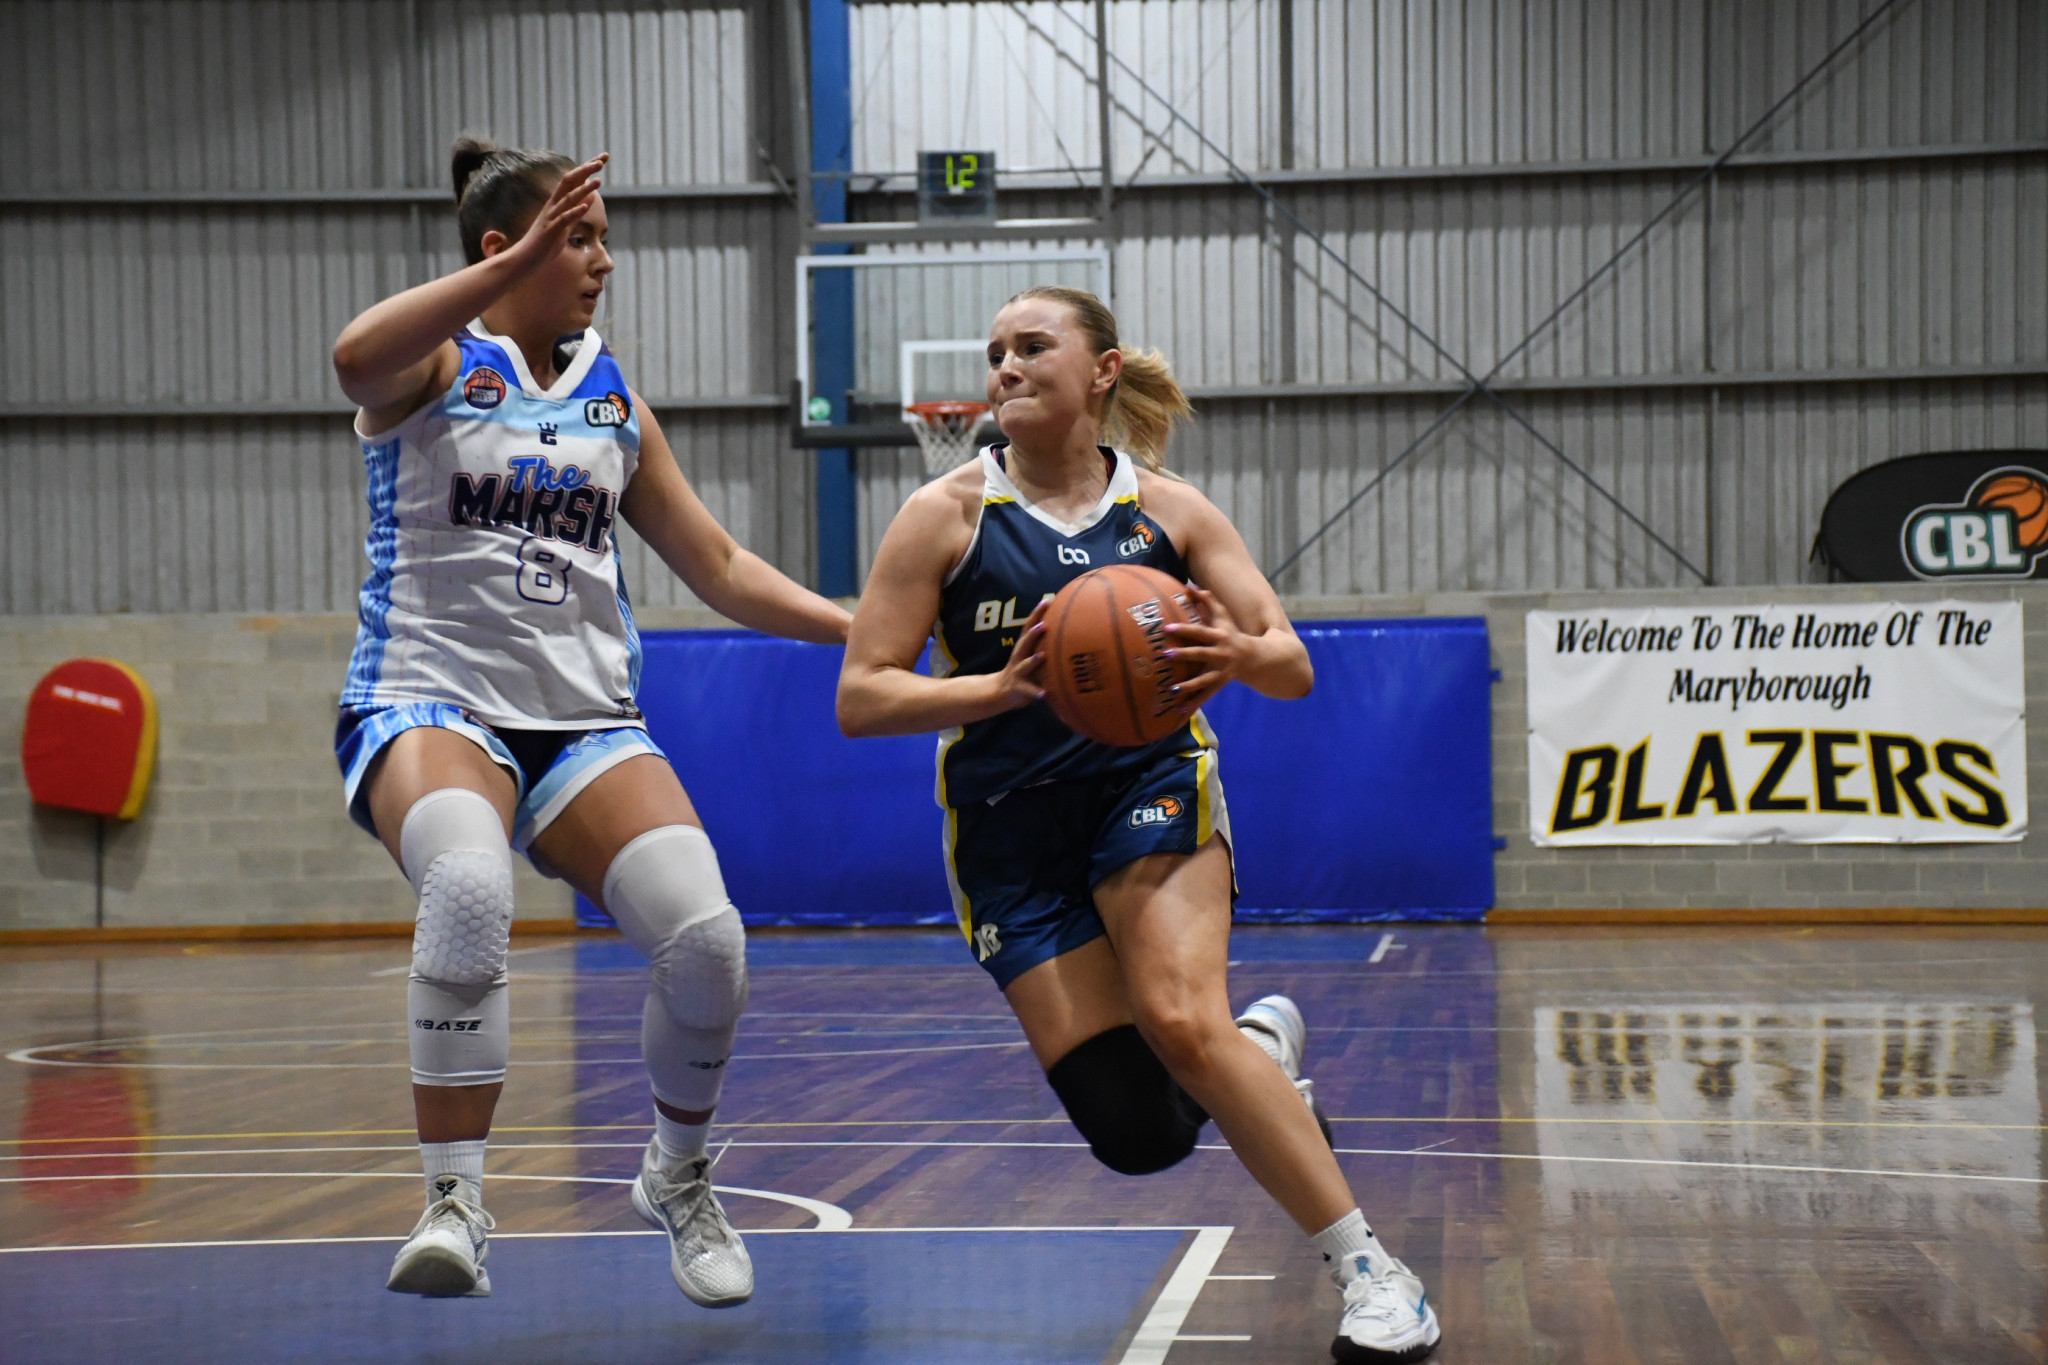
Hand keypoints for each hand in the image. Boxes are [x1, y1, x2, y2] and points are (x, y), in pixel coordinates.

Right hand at [501, 154, 607, 274]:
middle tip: (601, 161)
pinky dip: (575, 212)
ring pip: (567, 199)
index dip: (587, 168)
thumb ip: (575, 213)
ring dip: (583, 189)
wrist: (524, 260)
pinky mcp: (550, 232)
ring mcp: (551, 218)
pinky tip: (586, 206)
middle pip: (569, 182)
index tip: (603, 158)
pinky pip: (564, 220)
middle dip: (585, 170)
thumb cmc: (544, 245)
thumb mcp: (564, 226)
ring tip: (598, 180)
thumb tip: (588, 201)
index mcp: (557, 204)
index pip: (573, 181)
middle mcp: (553, 207)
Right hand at [991, 600, 1048, 711]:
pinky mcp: (1018, 688)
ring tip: (1042, 656)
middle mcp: (1019, 657)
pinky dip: (1036, 692)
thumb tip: (1071, 634)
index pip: (1029, 626)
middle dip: (1034, 632)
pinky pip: (1028, 691)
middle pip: (1025, 641)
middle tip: (1044, 624)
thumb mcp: (1032, 656)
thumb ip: (1045, 646)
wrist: (999, 692)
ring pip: (1025, 665)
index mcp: (1023, 647)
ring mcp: (1017, 672)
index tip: (1048, 600)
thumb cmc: (1023, 672)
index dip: (1037, 613)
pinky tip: (1044, 694)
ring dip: (1034, 660)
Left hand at [1162, 586, 1244, 714]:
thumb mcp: (1224, 618)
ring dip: (1189, 685)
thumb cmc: (1233, 634)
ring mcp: (1220, 671)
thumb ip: (1209, 602)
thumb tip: (1192, 586)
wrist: (1256, 658)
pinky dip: (1194, 703)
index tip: (1167, 628)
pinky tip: (1179, 711)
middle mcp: (1220, 654)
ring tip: (1172, 690)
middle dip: (1184, 655)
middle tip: (1165, 655)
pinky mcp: (1219, 684)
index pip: (1200, 632)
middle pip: (1200, 654)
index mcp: (1219, 637)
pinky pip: (1206, 695)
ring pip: (1204, 680)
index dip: (1185, 630)